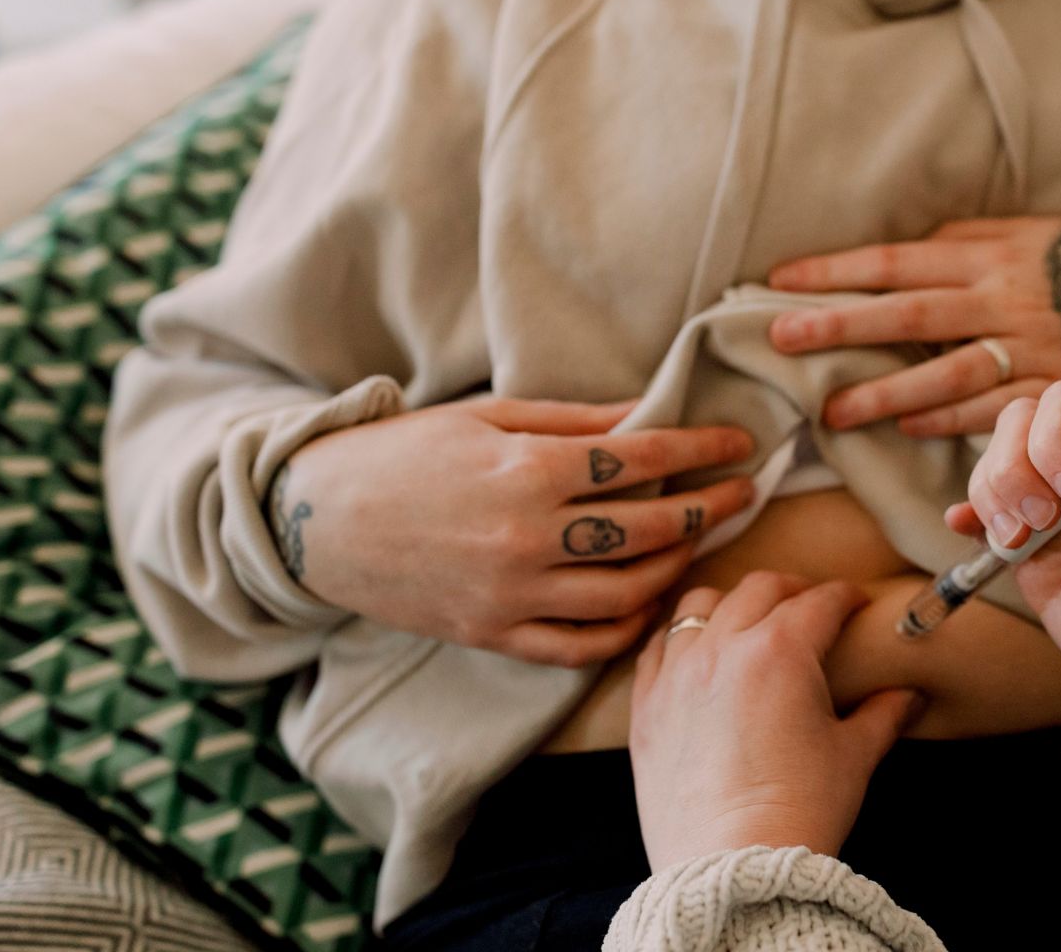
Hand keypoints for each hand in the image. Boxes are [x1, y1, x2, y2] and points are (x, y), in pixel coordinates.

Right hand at [273, 395, 755, 667]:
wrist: (316, 519)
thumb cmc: (403, 454)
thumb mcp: (487, 417)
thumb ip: (574, 421)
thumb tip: (648, 414)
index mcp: (526, 470)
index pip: (641, 460)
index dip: (702, 446)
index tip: (742, 442)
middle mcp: (526, 537)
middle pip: (648, 528)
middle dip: (708, 507)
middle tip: (744, 492)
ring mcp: (510, 594)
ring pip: (626, 593)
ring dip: (677, 567)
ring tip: (697, 542)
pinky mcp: (493, 635)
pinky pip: (579, 646)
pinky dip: (625, 629)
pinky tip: (649, 602)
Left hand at [629, 572, 921, 870]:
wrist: (731, 866)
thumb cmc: (799, 812)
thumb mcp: (852, 758)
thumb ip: (883, 716)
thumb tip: (910, 696)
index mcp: (780, 651)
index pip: (820, 602)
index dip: (845, 597)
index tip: (856, 602)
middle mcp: (722, 648)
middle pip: (759, 589)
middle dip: (791, 589)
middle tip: (809, 604)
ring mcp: (676, 675)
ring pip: (698, 606)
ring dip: (729, 605)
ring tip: (746, 621)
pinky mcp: (646, 708)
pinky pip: (655, 650)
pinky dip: (679, 642)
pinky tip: (694, 655)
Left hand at [767, 217, 1060, 436]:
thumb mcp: (1025, 233)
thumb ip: (964, 239)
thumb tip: (900, 254)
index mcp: (988, 255)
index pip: (898, 261)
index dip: (838, 270)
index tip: (781, 280)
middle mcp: (1002, 300)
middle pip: (909, 314)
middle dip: (841, 326)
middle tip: (781, 339)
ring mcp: (1028, 348)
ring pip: (946, 372)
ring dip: (886, 393)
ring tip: (834, 412)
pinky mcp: (1052, 389)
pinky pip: (992, 410)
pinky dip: (948, 421)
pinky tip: (907, 427)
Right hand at [947, 353, 1060, 794]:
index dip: (1058, 431)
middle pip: (1023, 424)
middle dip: (1018, 464)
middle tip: (1048, 519)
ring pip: (997, 463)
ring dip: (994, 490)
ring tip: (1024, 538)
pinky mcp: (1035, 555)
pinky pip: (985, 515)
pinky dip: (970, 514)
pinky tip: (969, 528)